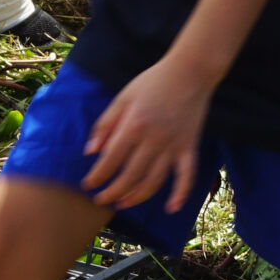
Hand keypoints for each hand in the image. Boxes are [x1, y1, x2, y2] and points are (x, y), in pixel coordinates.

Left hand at [81, 53, 216, 212]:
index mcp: (133, 125)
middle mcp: (153, 140)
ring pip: (154, 181)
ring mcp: (173, 146)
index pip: (110, 160)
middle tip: (102, 199)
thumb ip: (106, 124)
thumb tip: (90, 151)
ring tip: (124, 203)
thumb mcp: (123, 96)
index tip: (88, 185)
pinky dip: (181, 193)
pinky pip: (187, 175)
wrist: (191, 71)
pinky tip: (171, 208)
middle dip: (113, 192)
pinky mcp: (190, 147)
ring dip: (137, 197)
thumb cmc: (153, 81)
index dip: (97, 176)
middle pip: (130, 176)